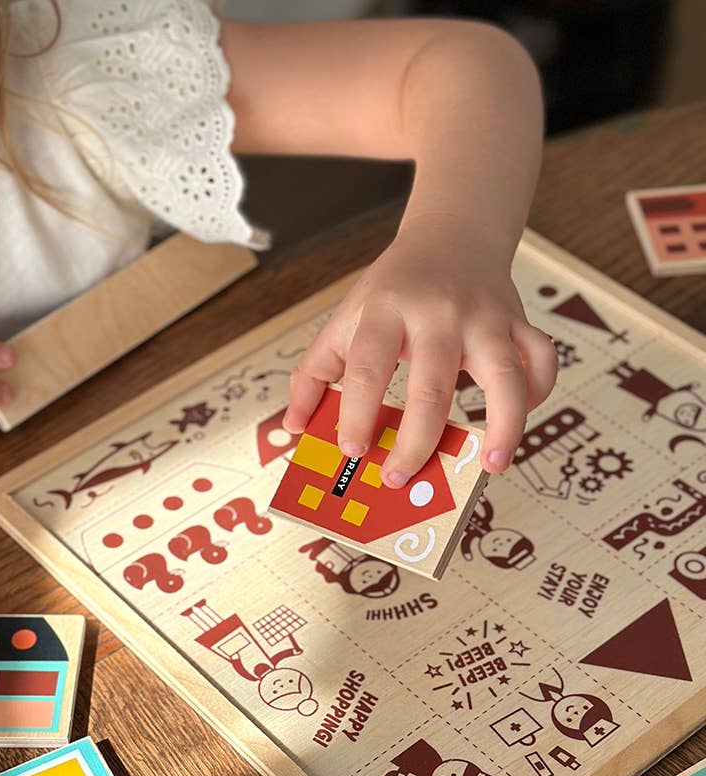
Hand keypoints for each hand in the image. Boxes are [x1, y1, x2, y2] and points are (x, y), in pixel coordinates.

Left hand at [283, 221, 556, 484]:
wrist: (450, 237)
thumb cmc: (391, 290)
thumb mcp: (343, 320)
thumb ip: (312, 373)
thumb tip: (295, 427)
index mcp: (385, 311)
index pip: (366, 367)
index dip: (356, 412)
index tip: (351, 450)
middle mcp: (438, 314)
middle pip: (432, 385)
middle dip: (417, 440)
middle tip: (400, 477)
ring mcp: (484, 318)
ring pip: (505, 375)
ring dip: (504, 425)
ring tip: (491, 466)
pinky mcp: (518, 321)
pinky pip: (541, 359)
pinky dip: (539, 393)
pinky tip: (516, 421)